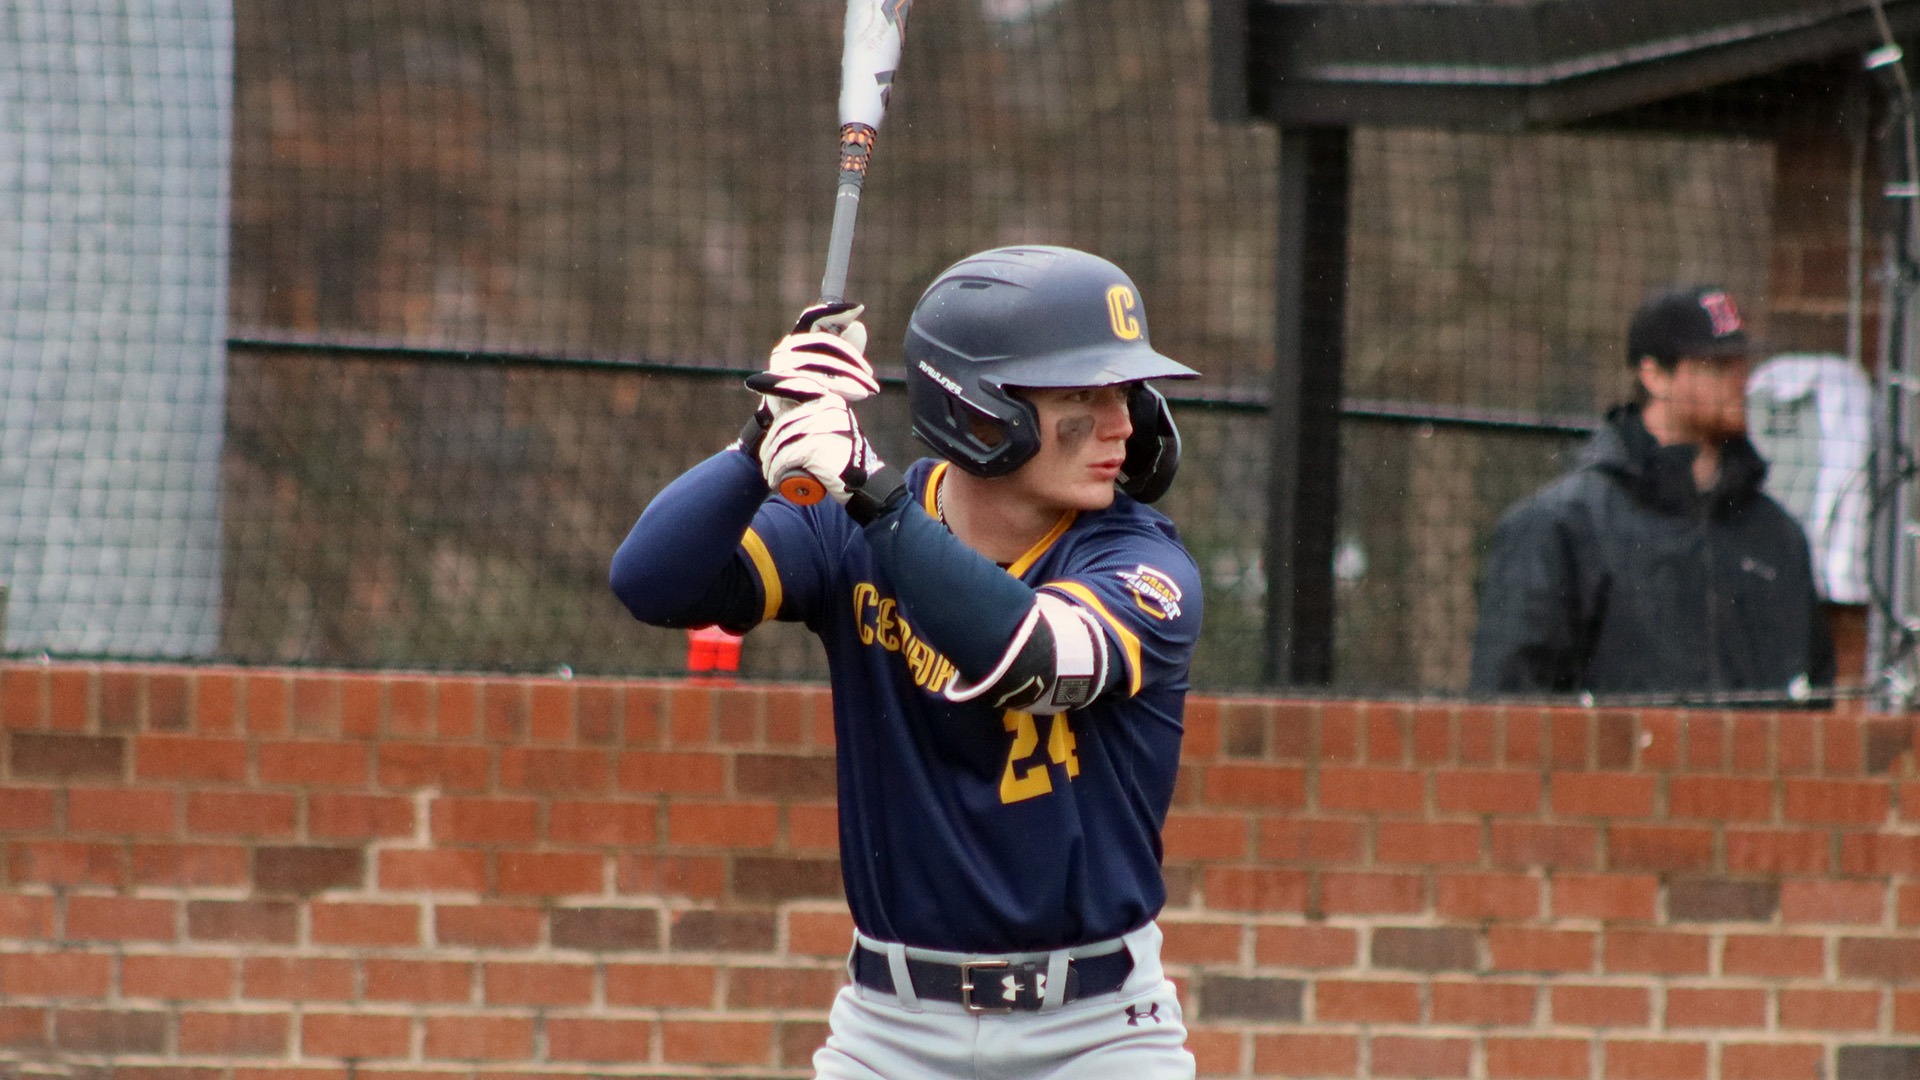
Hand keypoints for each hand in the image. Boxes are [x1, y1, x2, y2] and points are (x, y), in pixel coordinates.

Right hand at [746, 301, 876, 416]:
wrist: (793, 424)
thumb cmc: (814, 393)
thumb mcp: (835, 370)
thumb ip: (847, 349)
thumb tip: (858, 327)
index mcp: (796, 341)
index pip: (813, 317)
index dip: (835, 312)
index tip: (858, 309)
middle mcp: (785, 351)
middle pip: (825, 342)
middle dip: (852, 358)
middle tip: (871, 375)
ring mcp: (781, 368)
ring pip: (824, 364)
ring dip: (850, 378)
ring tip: (868, 391)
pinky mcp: (783, 388)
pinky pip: (818, 383)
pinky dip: (840, 388)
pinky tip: (856, 395)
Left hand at [760, 394, 884, 506]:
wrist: (867, 482)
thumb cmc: (848, 461)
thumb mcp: (836, 432)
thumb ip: (820, 421)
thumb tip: (789, 419)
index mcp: (829, 402)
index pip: (792, 408)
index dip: (775, 426)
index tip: (769, 443)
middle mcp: (824, 409)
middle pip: (784, 425)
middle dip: (769, 446)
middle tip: (766, 462)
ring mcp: (820, 426)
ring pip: (782, 441)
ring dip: (770, 461)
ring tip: (770, 474)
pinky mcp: (814, 445)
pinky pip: (786, 456)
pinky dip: (775, 469)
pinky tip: (773, 478)